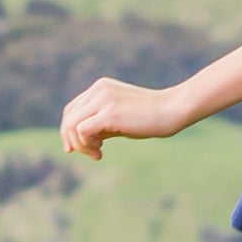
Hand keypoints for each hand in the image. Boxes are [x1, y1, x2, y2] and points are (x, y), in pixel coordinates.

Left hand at [60, 77, 184, 159]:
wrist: (172, 110)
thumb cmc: (150, 118)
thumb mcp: (120, 119)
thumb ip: (101, 125)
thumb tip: (82, 140)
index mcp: (100, 87)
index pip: (73, 109)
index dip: (70, 130)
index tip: (83, 148)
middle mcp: (98, 90)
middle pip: (68, 117)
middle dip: (73, 140)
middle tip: (93, 154)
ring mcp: (102, 100)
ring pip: (71, 125)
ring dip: (81, 145)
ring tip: (98, 153)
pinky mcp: (108, 113)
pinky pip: (81, 131)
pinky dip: (86, 145)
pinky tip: (101, 152)